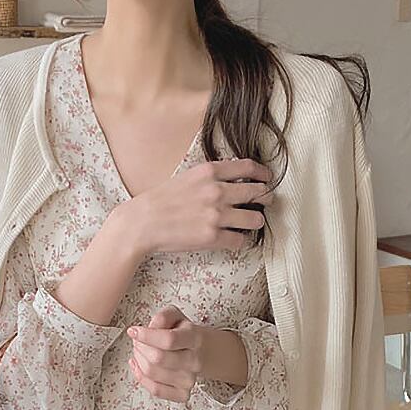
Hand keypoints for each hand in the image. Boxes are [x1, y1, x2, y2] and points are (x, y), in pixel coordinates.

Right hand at [121, 158, 275, 259]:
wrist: (142, 223)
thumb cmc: (161, 200)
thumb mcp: (187, 177)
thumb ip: (211, 176)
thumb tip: (234, 178)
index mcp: (209, 172)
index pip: (248, 168)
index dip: (263, 173)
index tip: (267, 178)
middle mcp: (217, 192)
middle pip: (257, 192)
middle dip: (265, 198)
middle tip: (266, 202)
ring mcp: (216, 215)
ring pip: (255, 219)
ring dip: (256, 221)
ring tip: (250, 223)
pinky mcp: (213, 237)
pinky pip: (240, 240)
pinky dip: (241, 241)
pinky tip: (235, 239)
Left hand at [127, 306, 203, 402]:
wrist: (205, 352)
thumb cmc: (185, 334)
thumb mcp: (176, 316)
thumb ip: (162, 317)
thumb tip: (149, 328)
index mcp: (194, 338)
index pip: (169, 340)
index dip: (146, 336)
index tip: (133, 331)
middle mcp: (194, 361)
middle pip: (157, 358)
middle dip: (140, 347)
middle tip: (137, 341)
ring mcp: (189, 379)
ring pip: (152, 373)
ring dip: (139, 360)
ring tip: (139, 351)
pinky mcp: (183, 394)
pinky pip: (156, 390)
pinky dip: (141, 378)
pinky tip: (138, 366)